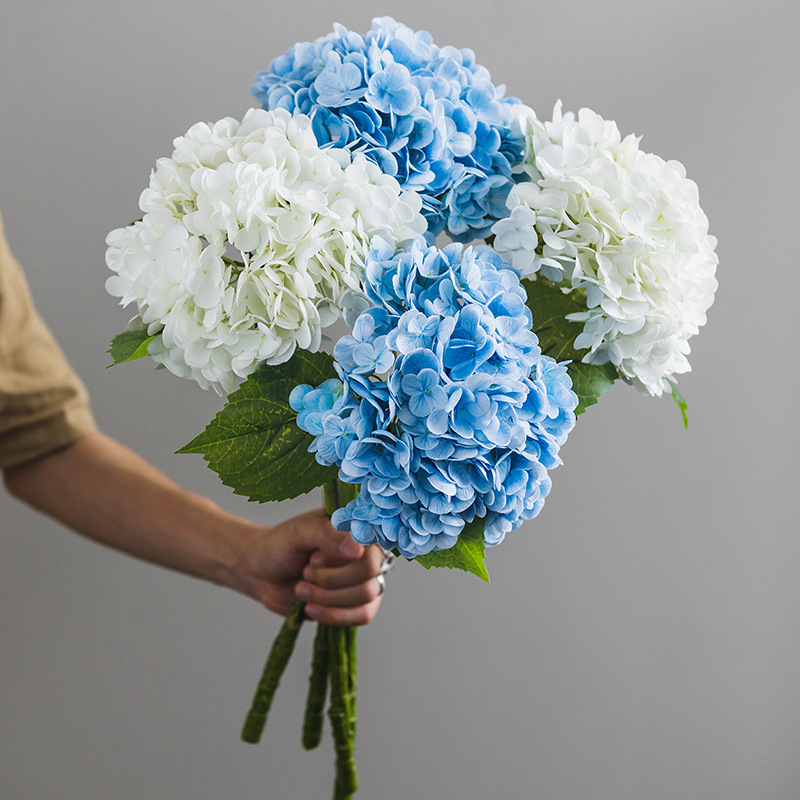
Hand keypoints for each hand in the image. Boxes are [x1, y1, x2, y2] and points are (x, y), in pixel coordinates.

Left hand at [232, 508, 385, 626]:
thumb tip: (357, 548)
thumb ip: (327, 535)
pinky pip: (363, 615)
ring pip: (367, 595)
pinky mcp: (355, 603)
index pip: (372, 542)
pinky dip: (334, 615)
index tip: (314, 557)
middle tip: (305, 571)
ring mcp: (362, 577)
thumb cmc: (279, 545)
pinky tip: (310, 608)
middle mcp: (365, 550)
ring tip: (301, 588)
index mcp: (356, 526)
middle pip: (370, 572)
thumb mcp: (298, 534)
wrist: (261, 573)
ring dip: (328, 596)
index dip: (343, 557)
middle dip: (331, 578)